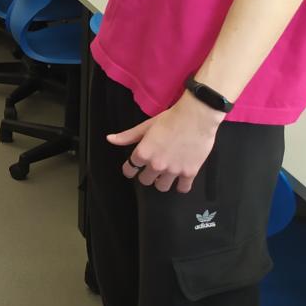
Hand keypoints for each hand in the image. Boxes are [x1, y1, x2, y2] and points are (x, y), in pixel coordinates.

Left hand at [107, 94, 223, 192]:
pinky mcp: (190, 172)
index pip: (129, 170)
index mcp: (143, 153)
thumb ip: (128, 136)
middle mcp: (156, 165)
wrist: (196, 117)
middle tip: (153, 168)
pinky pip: (183, 188)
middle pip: (146, 181)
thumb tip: (109, 139)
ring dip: (163, 182)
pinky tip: (181, 179)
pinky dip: (181, 186)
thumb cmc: (170, 119)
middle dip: (147, 175)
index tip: (134, 167)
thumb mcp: (145, 126)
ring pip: (162, 187)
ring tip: (166, 174)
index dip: (130, 169)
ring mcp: (173, 170)